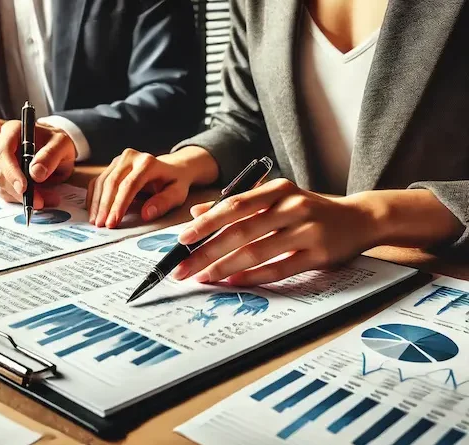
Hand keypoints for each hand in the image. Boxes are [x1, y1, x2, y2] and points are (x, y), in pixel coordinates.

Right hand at [0, 121, 75, 207]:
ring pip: (2, 186)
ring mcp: (0, 164)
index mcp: (12, 131)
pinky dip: (23, 200)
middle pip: (0, 173)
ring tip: (47, 199)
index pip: (3, 152)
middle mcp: (1, 146)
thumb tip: (35, 173)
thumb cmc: (56, 143)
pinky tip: (40, 199)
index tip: (24, 187)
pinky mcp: (4, 178)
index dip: (11, 171)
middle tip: (39, 201)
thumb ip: (50, 155)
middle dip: (18, 190)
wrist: (56, 150)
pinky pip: (7, 194)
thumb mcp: (61, 144)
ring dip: (23, 197)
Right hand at [87, 147, 212, 227]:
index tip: (113, 222)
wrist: (172, 167)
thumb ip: (164, 202)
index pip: (129, 185)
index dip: (119, 205)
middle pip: (112, 183)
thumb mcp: (177, 193)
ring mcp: (119, 160)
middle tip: (101, 225)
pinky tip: (94, 211)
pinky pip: (98, 181)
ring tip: (96, 222)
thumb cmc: (175, 182)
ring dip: (97, 204)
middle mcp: (131, 157)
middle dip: (105, 206)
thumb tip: (146, 214)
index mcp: (148, 163)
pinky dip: (94, 197)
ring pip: (102, 182)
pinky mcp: (112, 166)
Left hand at [172, 179, 380, 286]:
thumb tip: (197, 214)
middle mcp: (292, 206)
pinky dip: (253, 276)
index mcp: (277, 189)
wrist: (359, 219)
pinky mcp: (318, 254)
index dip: (206, 223)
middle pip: (240, 230)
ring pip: (256, 251)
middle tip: (182, 268)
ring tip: (203, 277)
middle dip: (206, 251)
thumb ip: (238, 205)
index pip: (233, 205)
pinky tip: (232, 281)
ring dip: (224, 267)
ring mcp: (307, 230)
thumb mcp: (276, 200)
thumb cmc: (308, 210)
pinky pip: (279, 268)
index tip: (181, 240)